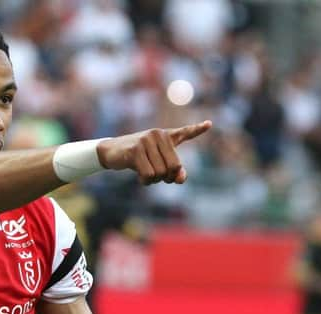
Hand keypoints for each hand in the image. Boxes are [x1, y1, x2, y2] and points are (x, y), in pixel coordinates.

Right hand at [97, 120, 211, 184]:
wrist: (111, 152)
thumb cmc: (136, 157)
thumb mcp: (156, 163)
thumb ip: (172, 171)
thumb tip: (180, 179)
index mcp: (166, 135)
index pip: (185, 132)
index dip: (197, 129)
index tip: (209, 124)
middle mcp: (158, 134)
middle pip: (174, 166)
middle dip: (167, 177)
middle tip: (158, 178)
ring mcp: (146, 140)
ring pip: (161, 172)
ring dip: (154, 180)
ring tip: (145, 174)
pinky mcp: (135, 150)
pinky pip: (148, 174)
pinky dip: (145, 181)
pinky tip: (139, 177)